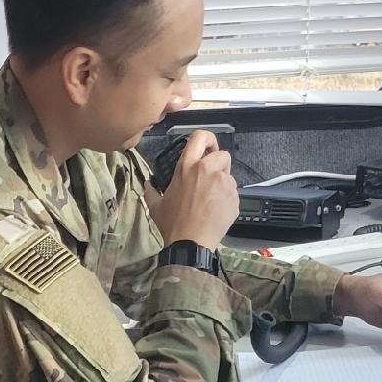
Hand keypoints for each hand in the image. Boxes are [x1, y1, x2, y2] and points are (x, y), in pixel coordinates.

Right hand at [147, 129, 238, 250]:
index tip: (209, 147)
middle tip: (211, 178)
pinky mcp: (234, 198)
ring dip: (223, 185)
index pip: (200, 137)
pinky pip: (233, 194)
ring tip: (211, 202)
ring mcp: (223, 183)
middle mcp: (207, 170)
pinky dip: (227, 201)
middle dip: (220, 164)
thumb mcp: (156, 206)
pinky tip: (216, 212)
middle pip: (223, 155)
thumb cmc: (173, 224)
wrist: (190, 243)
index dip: (208, 139)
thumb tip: (147, 185)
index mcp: (187, 167)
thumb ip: (151, 191)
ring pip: (229, 176)